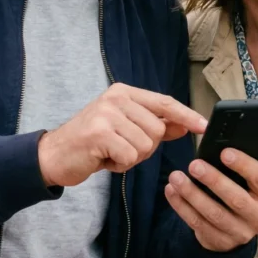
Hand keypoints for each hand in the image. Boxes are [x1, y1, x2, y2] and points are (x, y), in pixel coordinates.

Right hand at [38, 83, 207, 187]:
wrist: (53, 156)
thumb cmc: (92, 143)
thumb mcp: (125, 129)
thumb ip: (154, 125)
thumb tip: (185, 125)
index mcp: (123, 92)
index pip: (164, 102)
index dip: (186, 115)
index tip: (204, 126)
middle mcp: (116, 97)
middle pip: (158, 130)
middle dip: (145, 148)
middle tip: (120, 148)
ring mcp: (107, 113)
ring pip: (146, 145)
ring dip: (131, 158)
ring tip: (110, 153)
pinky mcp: (100, 133)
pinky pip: (130, 156)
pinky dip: (120, 165)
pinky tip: (103, 159)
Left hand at [164, 146, 257, 251]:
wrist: (239, 229)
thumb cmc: (247, 193)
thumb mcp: (257, 179)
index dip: (243, 164)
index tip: (224, 152)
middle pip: (236, 199)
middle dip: (214, 180)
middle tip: (194, 165)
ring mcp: (240, 233)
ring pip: (214, 214)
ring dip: (192, 194)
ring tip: (176, 177)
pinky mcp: (220, 242)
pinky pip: (198, 224)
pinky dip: (182, 207)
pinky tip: (171, 191)